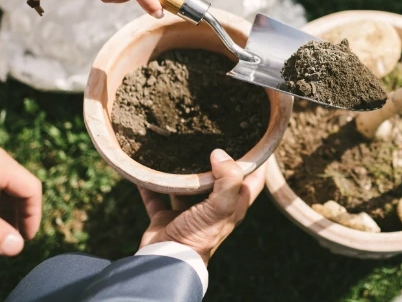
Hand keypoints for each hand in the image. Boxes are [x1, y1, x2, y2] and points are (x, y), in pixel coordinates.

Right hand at [138, 150, 265, 265]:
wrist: (166, 261)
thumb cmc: (199, 237)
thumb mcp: (221, 207)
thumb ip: (228, 179)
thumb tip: (219, 153)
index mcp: (232, 207)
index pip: (252, 181)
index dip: (256, 163)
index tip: (254, 141)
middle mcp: (212, 209)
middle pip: (218, 181)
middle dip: (216, 163)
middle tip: (212, 138)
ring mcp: (188, 214)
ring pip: (187, 187)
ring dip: (181, 173)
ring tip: (179, 149)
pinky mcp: (165, 218)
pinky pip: (156, 197)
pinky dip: (151, 185)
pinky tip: (145, 169)